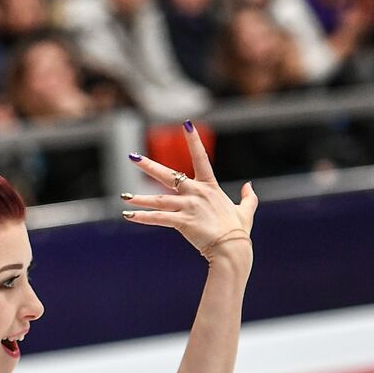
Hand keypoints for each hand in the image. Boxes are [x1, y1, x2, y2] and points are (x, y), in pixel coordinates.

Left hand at [122, 122, 258, 264]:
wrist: (233, 248)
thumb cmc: (238, 231)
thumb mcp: (246, 210)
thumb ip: (248, 197)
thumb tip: (249, 186)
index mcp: (210, 187)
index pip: (201, 158)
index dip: (194, 141)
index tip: (187, 124)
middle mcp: (197, 193)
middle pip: (168, 176)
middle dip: (149, 166)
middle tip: (133, 157)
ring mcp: (188, 207)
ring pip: (158, 199)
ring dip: (139, 198)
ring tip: (124, 196)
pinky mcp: (182, 221)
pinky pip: (158, 218)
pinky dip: (142, 217)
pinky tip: (128, 215)